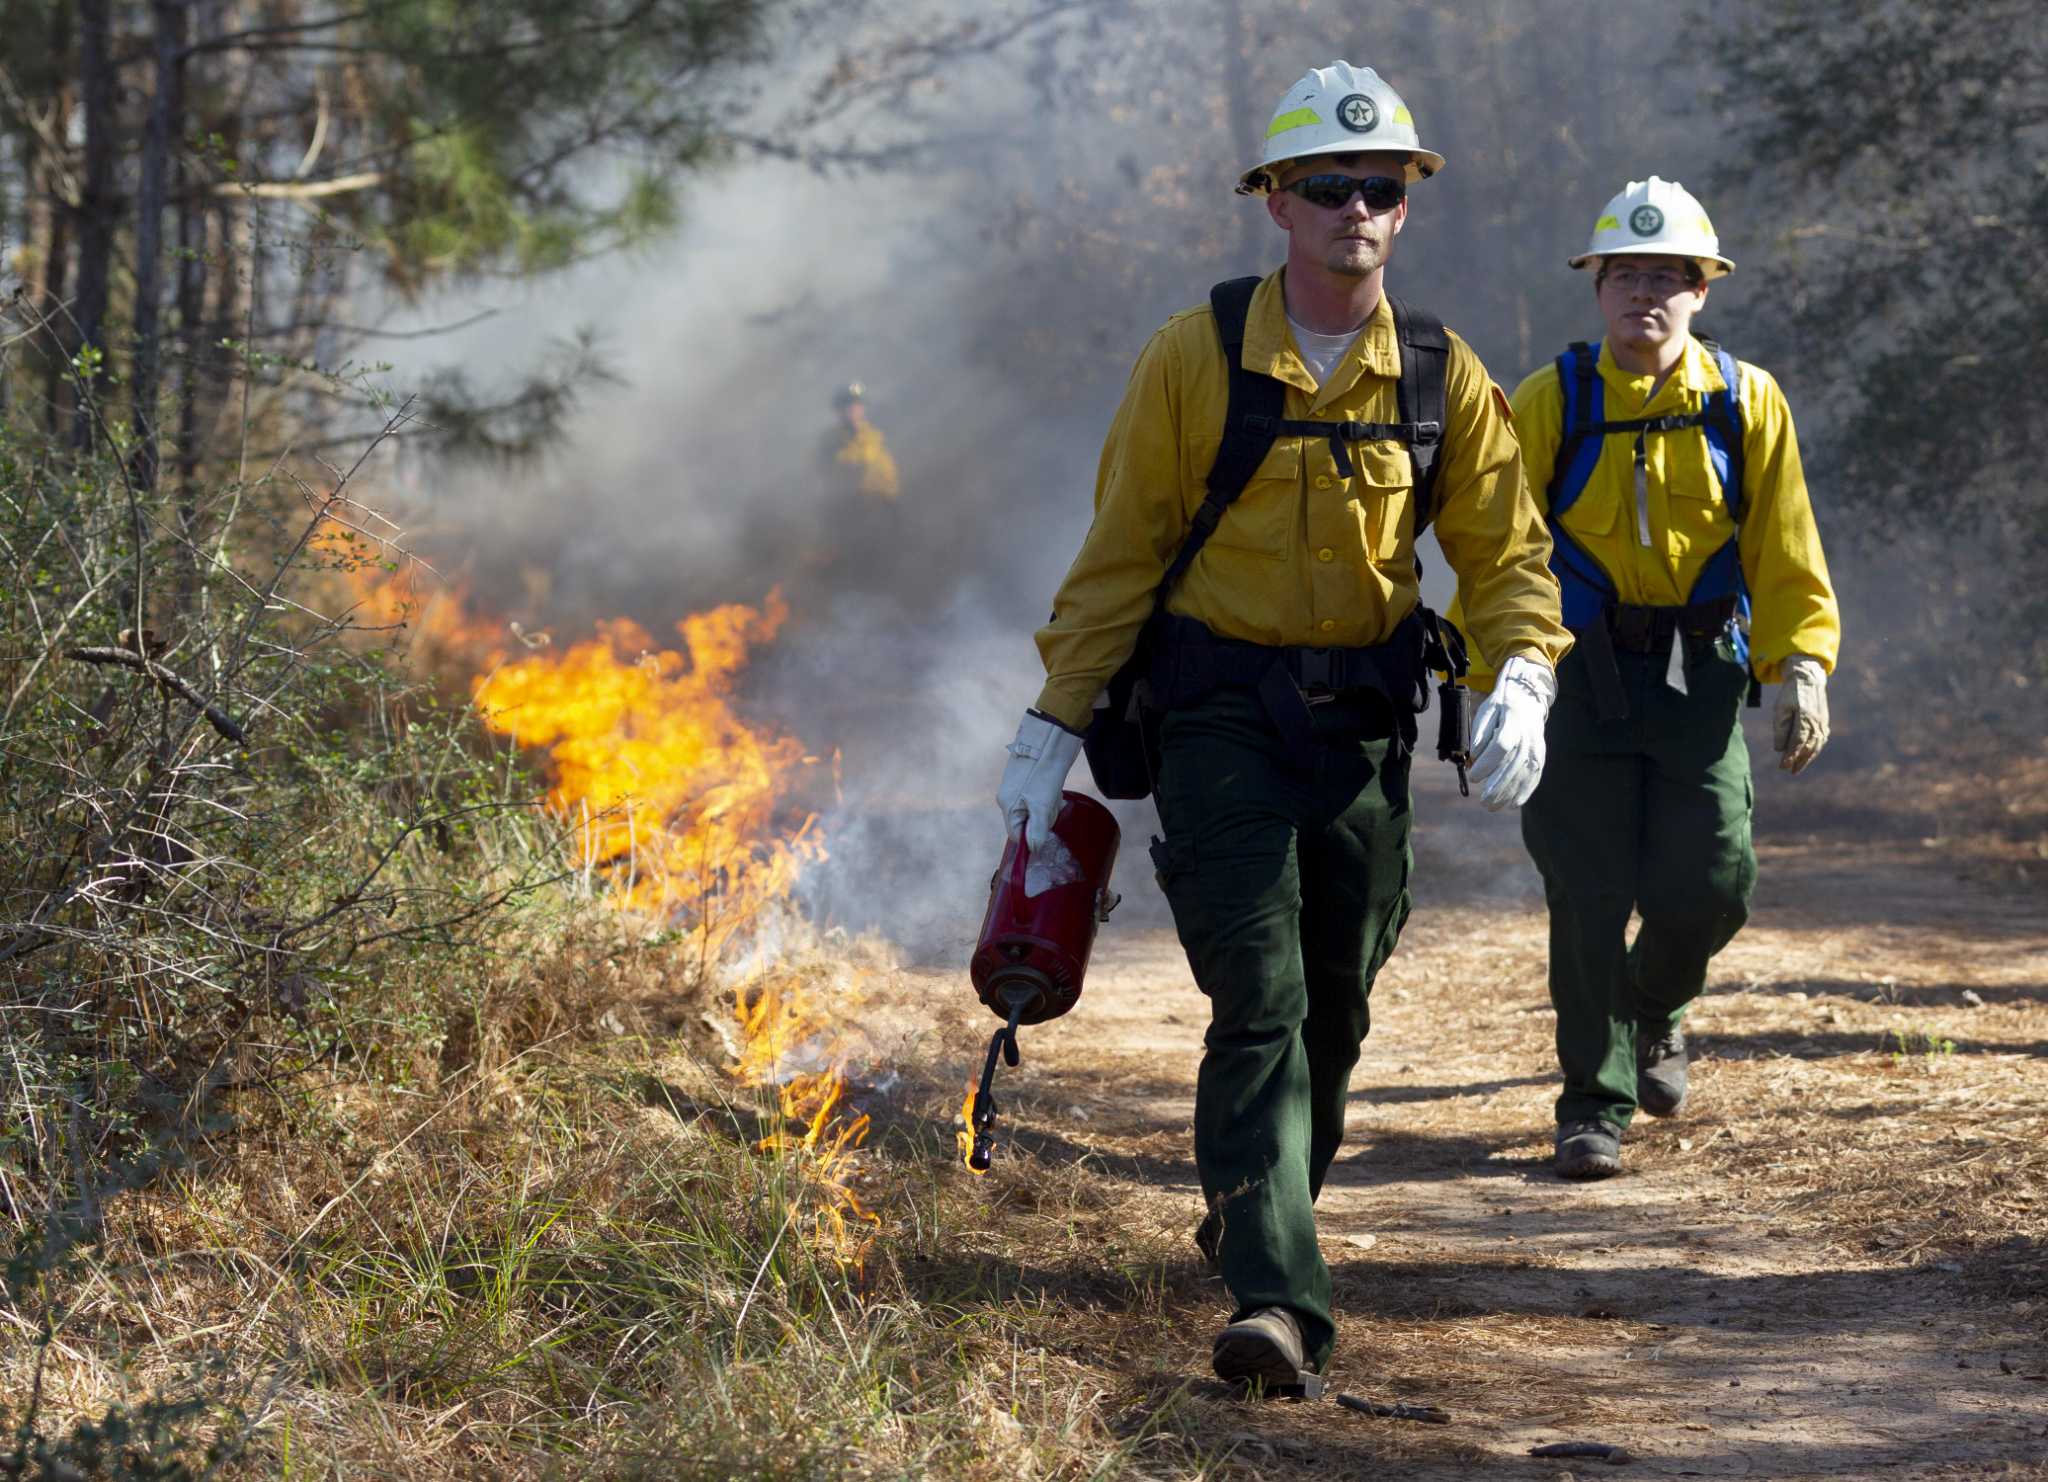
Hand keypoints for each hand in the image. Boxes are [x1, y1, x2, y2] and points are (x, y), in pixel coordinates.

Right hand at [996, 710, 1084, 848]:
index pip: (1017, 835)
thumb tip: (1034, 849)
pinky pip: (1038, 796)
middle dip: (1043, 818)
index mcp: (1007, 805)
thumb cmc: (1043, 773)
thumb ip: (1037, 829)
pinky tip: (1054, 786)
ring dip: (1048, 805)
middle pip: (1027, 822)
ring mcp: (1017, 788)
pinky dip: (1049, 795)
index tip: (1047, 827)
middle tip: (1053, 804)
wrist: (1049, 738)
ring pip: (1035, 809)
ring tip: (1055, 792)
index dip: (1033, 837)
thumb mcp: (1042, 805)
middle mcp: (1008, 798)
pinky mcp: (1027, 779)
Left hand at [1466, 653, 1555, 810]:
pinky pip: (1534, 776)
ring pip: (1524, 774)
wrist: (1526, 700)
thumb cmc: (1500, 707)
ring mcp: (1536, 747)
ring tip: (1492, 807)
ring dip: (1509, 794)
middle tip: (1482, 801)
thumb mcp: (1486, 712)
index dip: (1488, 764)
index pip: (1501, 746)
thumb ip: (1480, 733)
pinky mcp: (1540, 756)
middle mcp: (1528, 736)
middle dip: (1497, 787)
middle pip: (1513, 765)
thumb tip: (1474, 756)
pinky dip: (1525, 792)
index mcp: (1512, 722)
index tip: (1473, 777)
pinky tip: (1513, 804)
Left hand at [1773, 655, 1828, 773]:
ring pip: (1816, 746)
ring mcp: (1822, 723)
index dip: (1790, 756)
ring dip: (1807, 759)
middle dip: (1799, 761)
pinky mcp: (1824, 722)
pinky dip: (1815, 750)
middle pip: (1808, 747)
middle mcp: (1816, 723)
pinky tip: (1808, 756)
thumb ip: (1780, 729)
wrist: (1808, 679)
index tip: (1783, 766)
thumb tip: (1778, 749)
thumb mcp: (1780, 709)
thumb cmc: (1791, 693)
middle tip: (1789, 771)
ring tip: (1797, 768)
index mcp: (1804, 718)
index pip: (1797, 743)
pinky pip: (1821, 740)